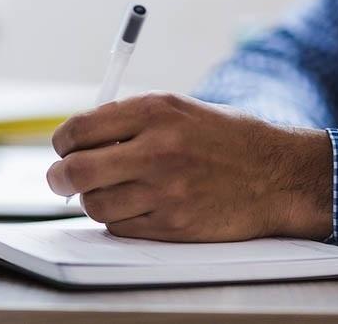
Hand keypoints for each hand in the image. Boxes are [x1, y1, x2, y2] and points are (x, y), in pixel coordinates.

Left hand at [47, 92, 332, 241]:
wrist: (277, 175)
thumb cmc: (225, 138)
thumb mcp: (178, 109)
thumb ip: (128, 120)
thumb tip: (77, 139)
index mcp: (155, 111)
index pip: (79, 129)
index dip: (62, 142)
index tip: (63, 148)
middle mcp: (157, 149)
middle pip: (76, 171)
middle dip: (59, 177)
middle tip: (61, 179)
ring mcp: (165, 191)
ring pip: (94, 204)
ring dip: (92, 200)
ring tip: (109, 190)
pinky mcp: (173, 225)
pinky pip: (120, 227)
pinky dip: (118, 219)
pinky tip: (136, 205)